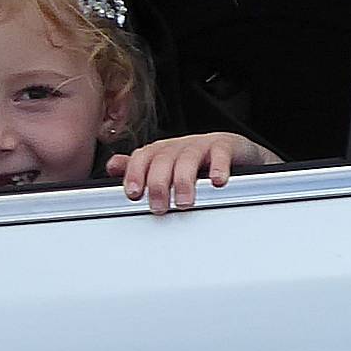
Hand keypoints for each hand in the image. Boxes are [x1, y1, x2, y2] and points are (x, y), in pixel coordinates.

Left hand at [105, 133, 280, 214]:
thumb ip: (141, 169)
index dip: (135, 173)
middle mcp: (180, 146)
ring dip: (184, 180)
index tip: (133, 193)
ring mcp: (203, 144)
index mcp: (163, 151)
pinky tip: (217, 181)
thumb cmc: (200, 163)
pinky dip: (219, 166)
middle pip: (163, 158)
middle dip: (158, 183)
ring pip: (188, 157)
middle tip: (159, 206)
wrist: (237, 154)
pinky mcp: (227, 145)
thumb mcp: (168, 168)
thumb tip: (113, 167)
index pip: (143, 157)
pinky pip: (221, 152)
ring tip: (184, 201)